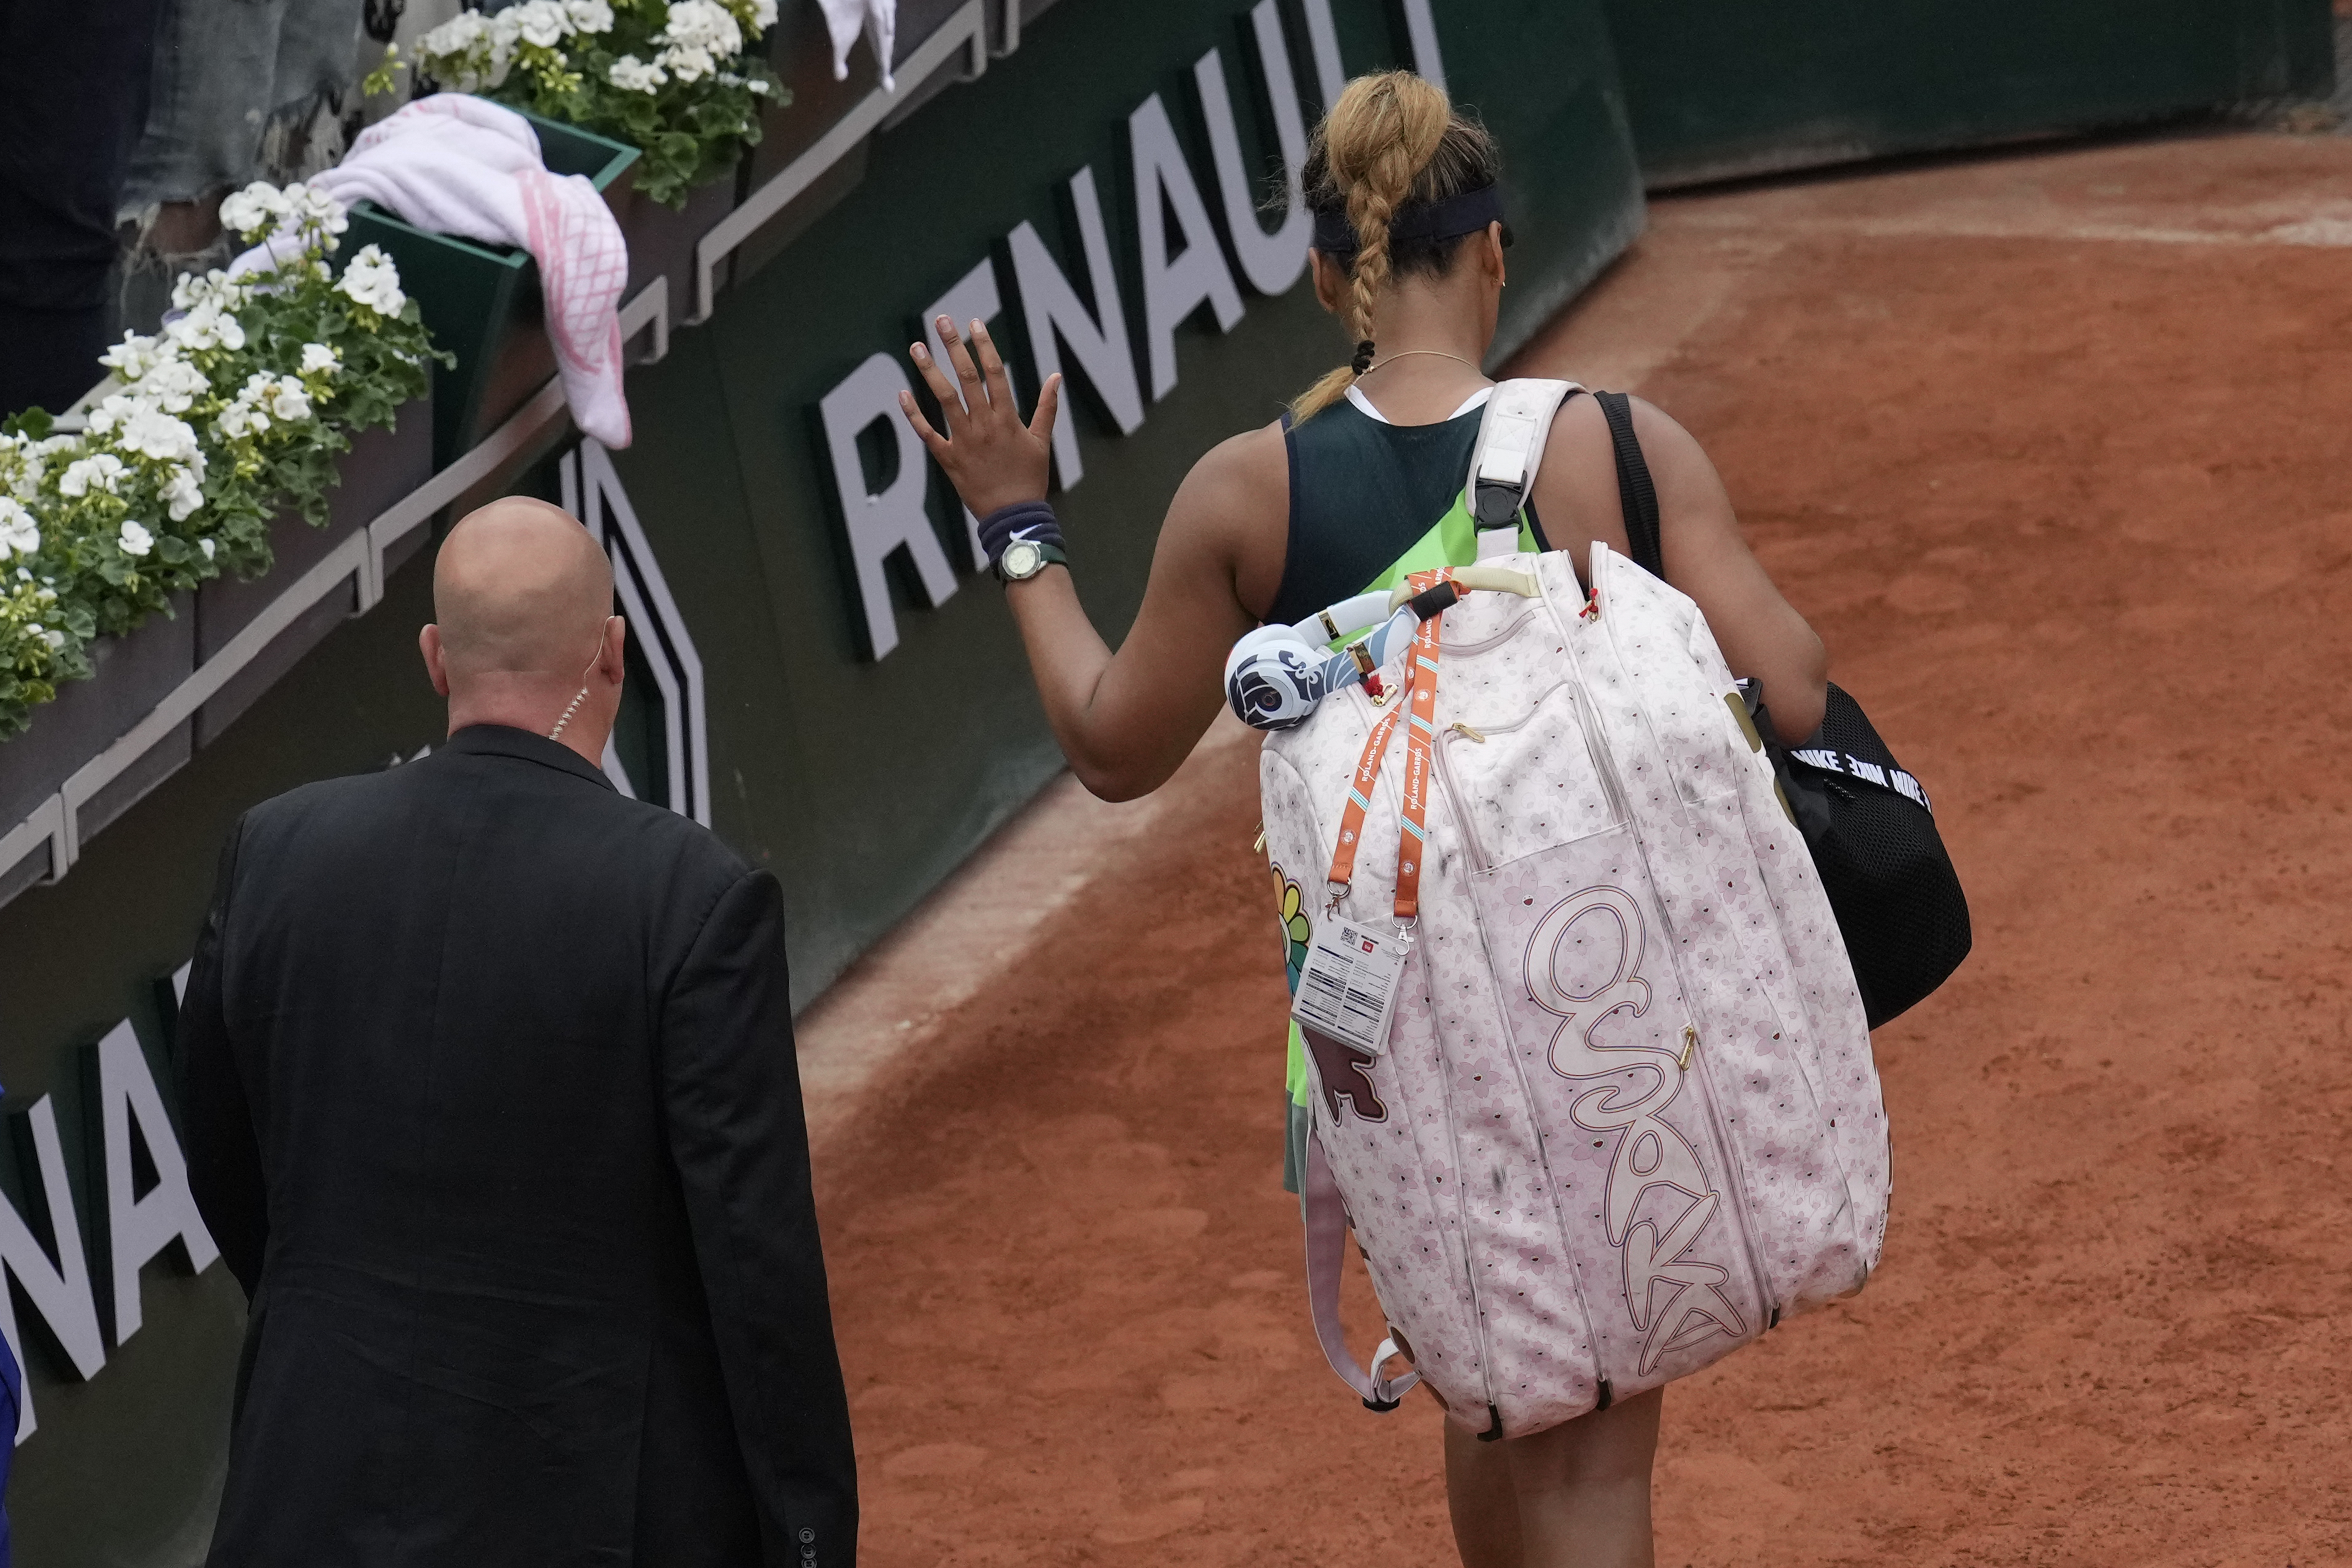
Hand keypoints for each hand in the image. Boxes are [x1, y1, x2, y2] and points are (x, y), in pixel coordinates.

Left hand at [900, 317, 1061, 519]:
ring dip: (929, 371)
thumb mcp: (1043, 441)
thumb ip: (1047, 407)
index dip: (984, 346)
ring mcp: (964, 441)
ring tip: (916, 346)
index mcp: (1007, 418)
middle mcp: (984, 425)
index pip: (994, 373)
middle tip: (941, 320)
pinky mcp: (949, 459)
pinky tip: (902, 394)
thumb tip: (1056, 376)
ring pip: (944, 399)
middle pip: (967, 377)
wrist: (1014, 517)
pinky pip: (928, 434)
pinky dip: (914, 415)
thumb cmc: (1030, 478)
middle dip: (953, 346)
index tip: (974, 323)